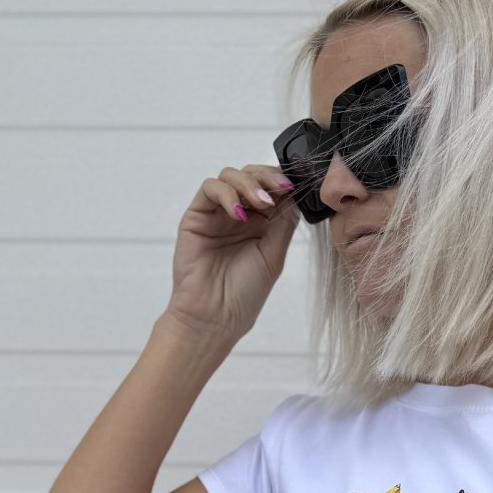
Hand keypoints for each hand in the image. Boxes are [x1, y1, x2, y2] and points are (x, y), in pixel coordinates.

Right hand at [163, 163, 300, 345]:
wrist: (215, 317)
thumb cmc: (244, 295)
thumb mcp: (274, 255)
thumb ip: (284, 222)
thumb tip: (294, 193)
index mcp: (262, 225)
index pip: (272, 189)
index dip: (283, 182)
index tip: (296, 186)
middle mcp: (240, 215)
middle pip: (252, 175)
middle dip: (268, 177)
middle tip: (280, 188)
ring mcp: (218, 213)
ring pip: (231, 176)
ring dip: (249, 183)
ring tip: (261, 203)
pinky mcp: (197, 215)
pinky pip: (210, 188)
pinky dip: (227, 194)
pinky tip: (238, 213)